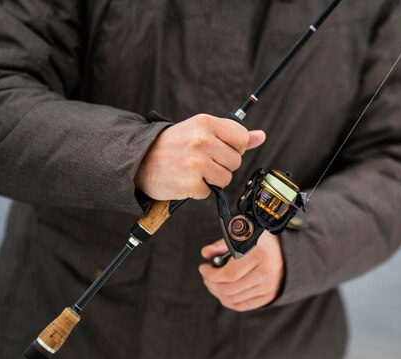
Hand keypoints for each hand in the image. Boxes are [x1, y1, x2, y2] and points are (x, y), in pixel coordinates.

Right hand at [135, 113, 265, 200]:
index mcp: (206, 123)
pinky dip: (199, 190)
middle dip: (222, 165)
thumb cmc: (174, 145)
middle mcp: (202, 141)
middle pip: (235, 161)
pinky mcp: (190, 184)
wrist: (139, 160)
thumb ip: (232, 134)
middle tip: (201, 161)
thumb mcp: (201, 131)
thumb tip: (261, 136)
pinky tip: (185, 180)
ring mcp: (196, 163)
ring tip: (194, 171)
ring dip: (212, 180)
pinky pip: (209, 192)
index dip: (233, 148)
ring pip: (226, 179)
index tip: (218, 148)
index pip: (241, 138)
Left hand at [199, 232, 283, 311]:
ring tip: (213, 282)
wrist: (285, 250)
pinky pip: (242, 305)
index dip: (211, 274)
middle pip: (230, 289)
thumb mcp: (242, 234)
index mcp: (260, 254)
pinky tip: (222, 291)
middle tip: (207, 276)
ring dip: (217, 292)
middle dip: (212, 283)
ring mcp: (269, 287)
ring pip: (233, 299)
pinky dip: (227, 300)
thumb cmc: (259, 240)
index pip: (230, 274)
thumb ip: (222, 244)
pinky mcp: (269, 297)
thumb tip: (206, 253)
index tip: (203, 268)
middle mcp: (266, 273)